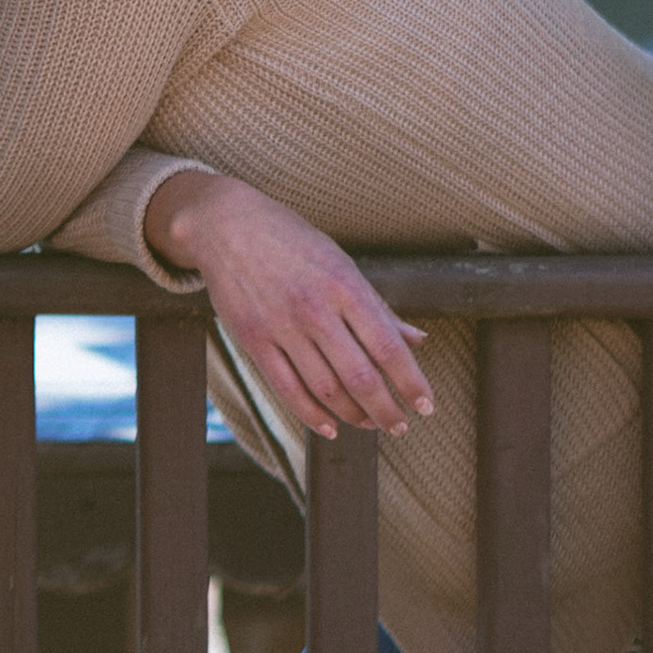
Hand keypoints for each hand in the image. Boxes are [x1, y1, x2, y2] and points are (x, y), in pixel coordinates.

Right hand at [145, 172, 432, 440]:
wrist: (226, 224)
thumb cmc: (291, 241)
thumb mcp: (340, 262)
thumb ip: (377, 305)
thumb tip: (418, 339)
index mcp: (344, 285)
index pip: (388, 346)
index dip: (411, 382)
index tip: (425, 405)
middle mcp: (314, 308)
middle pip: (360, 377)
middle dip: (387, 410)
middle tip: (400, 426)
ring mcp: (281, 326)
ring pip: (327, 390)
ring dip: (354, 416)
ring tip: (370, 424)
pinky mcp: (253, 340)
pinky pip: (288, 390)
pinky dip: (312, 417)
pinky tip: (330, 427)